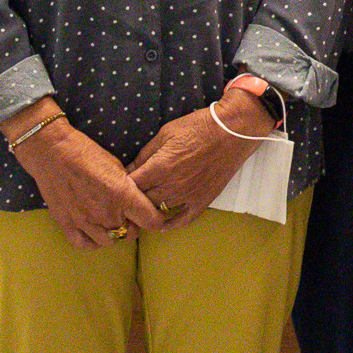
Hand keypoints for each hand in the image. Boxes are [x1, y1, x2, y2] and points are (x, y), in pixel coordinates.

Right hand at [12, 114, 165, 249]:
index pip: (152, 221)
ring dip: (112, 233)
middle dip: (132, 225)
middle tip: (126, 214)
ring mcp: (85, 221)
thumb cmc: (85, 153)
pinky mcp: (67, 224)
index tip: (153, 216)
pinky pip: (85, 245)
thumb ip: (130, 188)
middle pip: (130, 234)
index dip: (155, 219)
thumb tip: (139, 201)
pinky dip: (92, 241)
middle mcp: (106, 212)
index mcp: (123, 195)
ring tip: (108, 220)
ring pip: (109, 241)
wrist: (51, 151)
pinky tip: (93, 229)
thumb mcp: (117, 165)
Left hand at [125, 88, 269, 231]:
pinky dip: (169, 225)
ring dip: (149, 208)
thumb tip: (130, 169)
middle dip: (132, 198)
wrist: (233, 132)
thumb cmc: (199, 127)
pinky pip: (182, 221)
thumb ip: (145, 154)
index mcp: (160, 167)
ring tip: (141, 206)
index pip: (130, 185)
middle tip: (127, 195)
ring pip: (158, 211)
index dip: (121, 185)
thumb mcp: (165, 133)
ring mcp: (188, 196)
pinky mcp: (202, 201)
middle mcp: (172, 185)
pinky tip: (161, 224)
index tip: (119, 183)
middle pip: (141, 202)